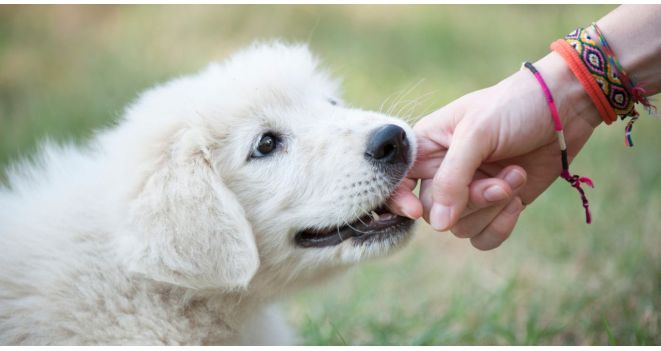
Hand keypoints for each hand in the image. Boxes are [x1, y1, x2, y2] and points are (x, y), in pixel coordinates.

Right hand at [390, 52, 601, 249]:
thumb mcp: (477, 133)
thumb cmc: (514, 106)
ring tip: (515, 176)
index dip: (401, 200)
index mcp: (427, 147)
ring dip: (493, 208)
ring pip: (461, 228)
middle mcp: (443, 172)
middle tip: (500, 181)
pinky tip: (518, 199)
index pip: (398, 183)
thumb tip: (439, 225)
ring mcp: (470, 192)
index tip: (415, 210)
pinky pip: (484, 237)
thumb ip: (453, 178)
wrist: (564, 107)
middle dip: (471, 201)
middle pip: (435, 213)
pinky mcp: (496, 206)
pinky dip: (501, 225)